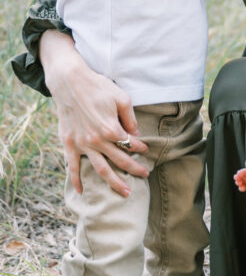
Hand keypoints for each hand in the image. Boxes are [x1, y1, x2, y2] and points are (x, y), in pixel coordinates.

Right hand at [40, 31, 148, 195]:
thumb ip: (130, 119)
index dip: (140, 148)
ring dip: (114, 182)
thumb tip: (136, 135)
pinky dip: (76, 180)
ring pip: (100, 169)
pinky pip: (72, 166)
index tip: (146, 150)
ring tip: (125, 192)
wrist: (70, 82)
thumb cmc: (98, 87)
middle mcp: (97, 141)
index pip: (130, 144)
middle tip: (145, 176)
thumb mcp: (122, 98)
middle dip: (134, 170)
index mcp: (111, 129)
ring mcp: (82, 144)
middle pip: (119, 161)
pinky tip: (82, 191)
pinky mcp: (69, 144)